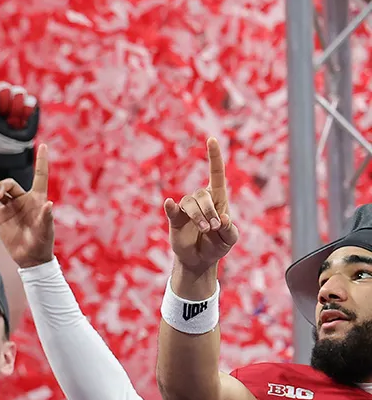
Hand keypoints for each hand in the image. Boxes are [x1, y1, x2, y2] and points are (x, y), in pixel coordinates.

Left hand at [0, 81, 38, 154]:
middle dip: (1, 105)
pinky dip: (25, 113)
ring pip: (18, 92)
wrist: (6, 149)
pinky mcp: (30, 106)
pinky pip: (30, 102)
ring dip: (13, 110)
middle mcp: (3, 95)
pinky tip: (20, 121)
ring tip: (11, 121)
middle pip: (3, 87)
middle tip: (1, 116)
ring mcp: (17, 100)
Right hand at [0, 145, 54, 267]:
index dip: (41, 161)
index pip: (40, 176)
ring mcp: (9, 208)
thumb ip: (46, 217)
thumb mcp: (46, 230)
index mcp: (36, 199)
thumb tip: (48, 204)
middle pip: (10, 184)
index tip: (43, 145)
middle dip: (1, 186)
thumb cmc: (42, 243)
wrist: (29, 258)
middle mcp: (22, 200)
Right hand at [163, 138, 239, 275]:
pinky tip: (170, 204)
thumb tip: (223, 217)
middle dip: (210, 211)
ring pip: (190, 203)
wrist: (200, 260)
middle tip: (214, 227)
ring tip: (206, 230)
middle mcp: (201, 200)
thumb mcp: (230, 239)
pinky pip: (172, 210)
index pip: (216, 174)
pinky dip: (171, 207)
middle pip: (203, 194)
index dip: (214, 157)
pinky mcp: (174, 218)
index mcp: (218, 199)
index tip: (212, 139)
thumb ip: (230, 230)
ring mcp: (186, 209)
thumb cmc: (218, 246)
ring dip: (199, 217)